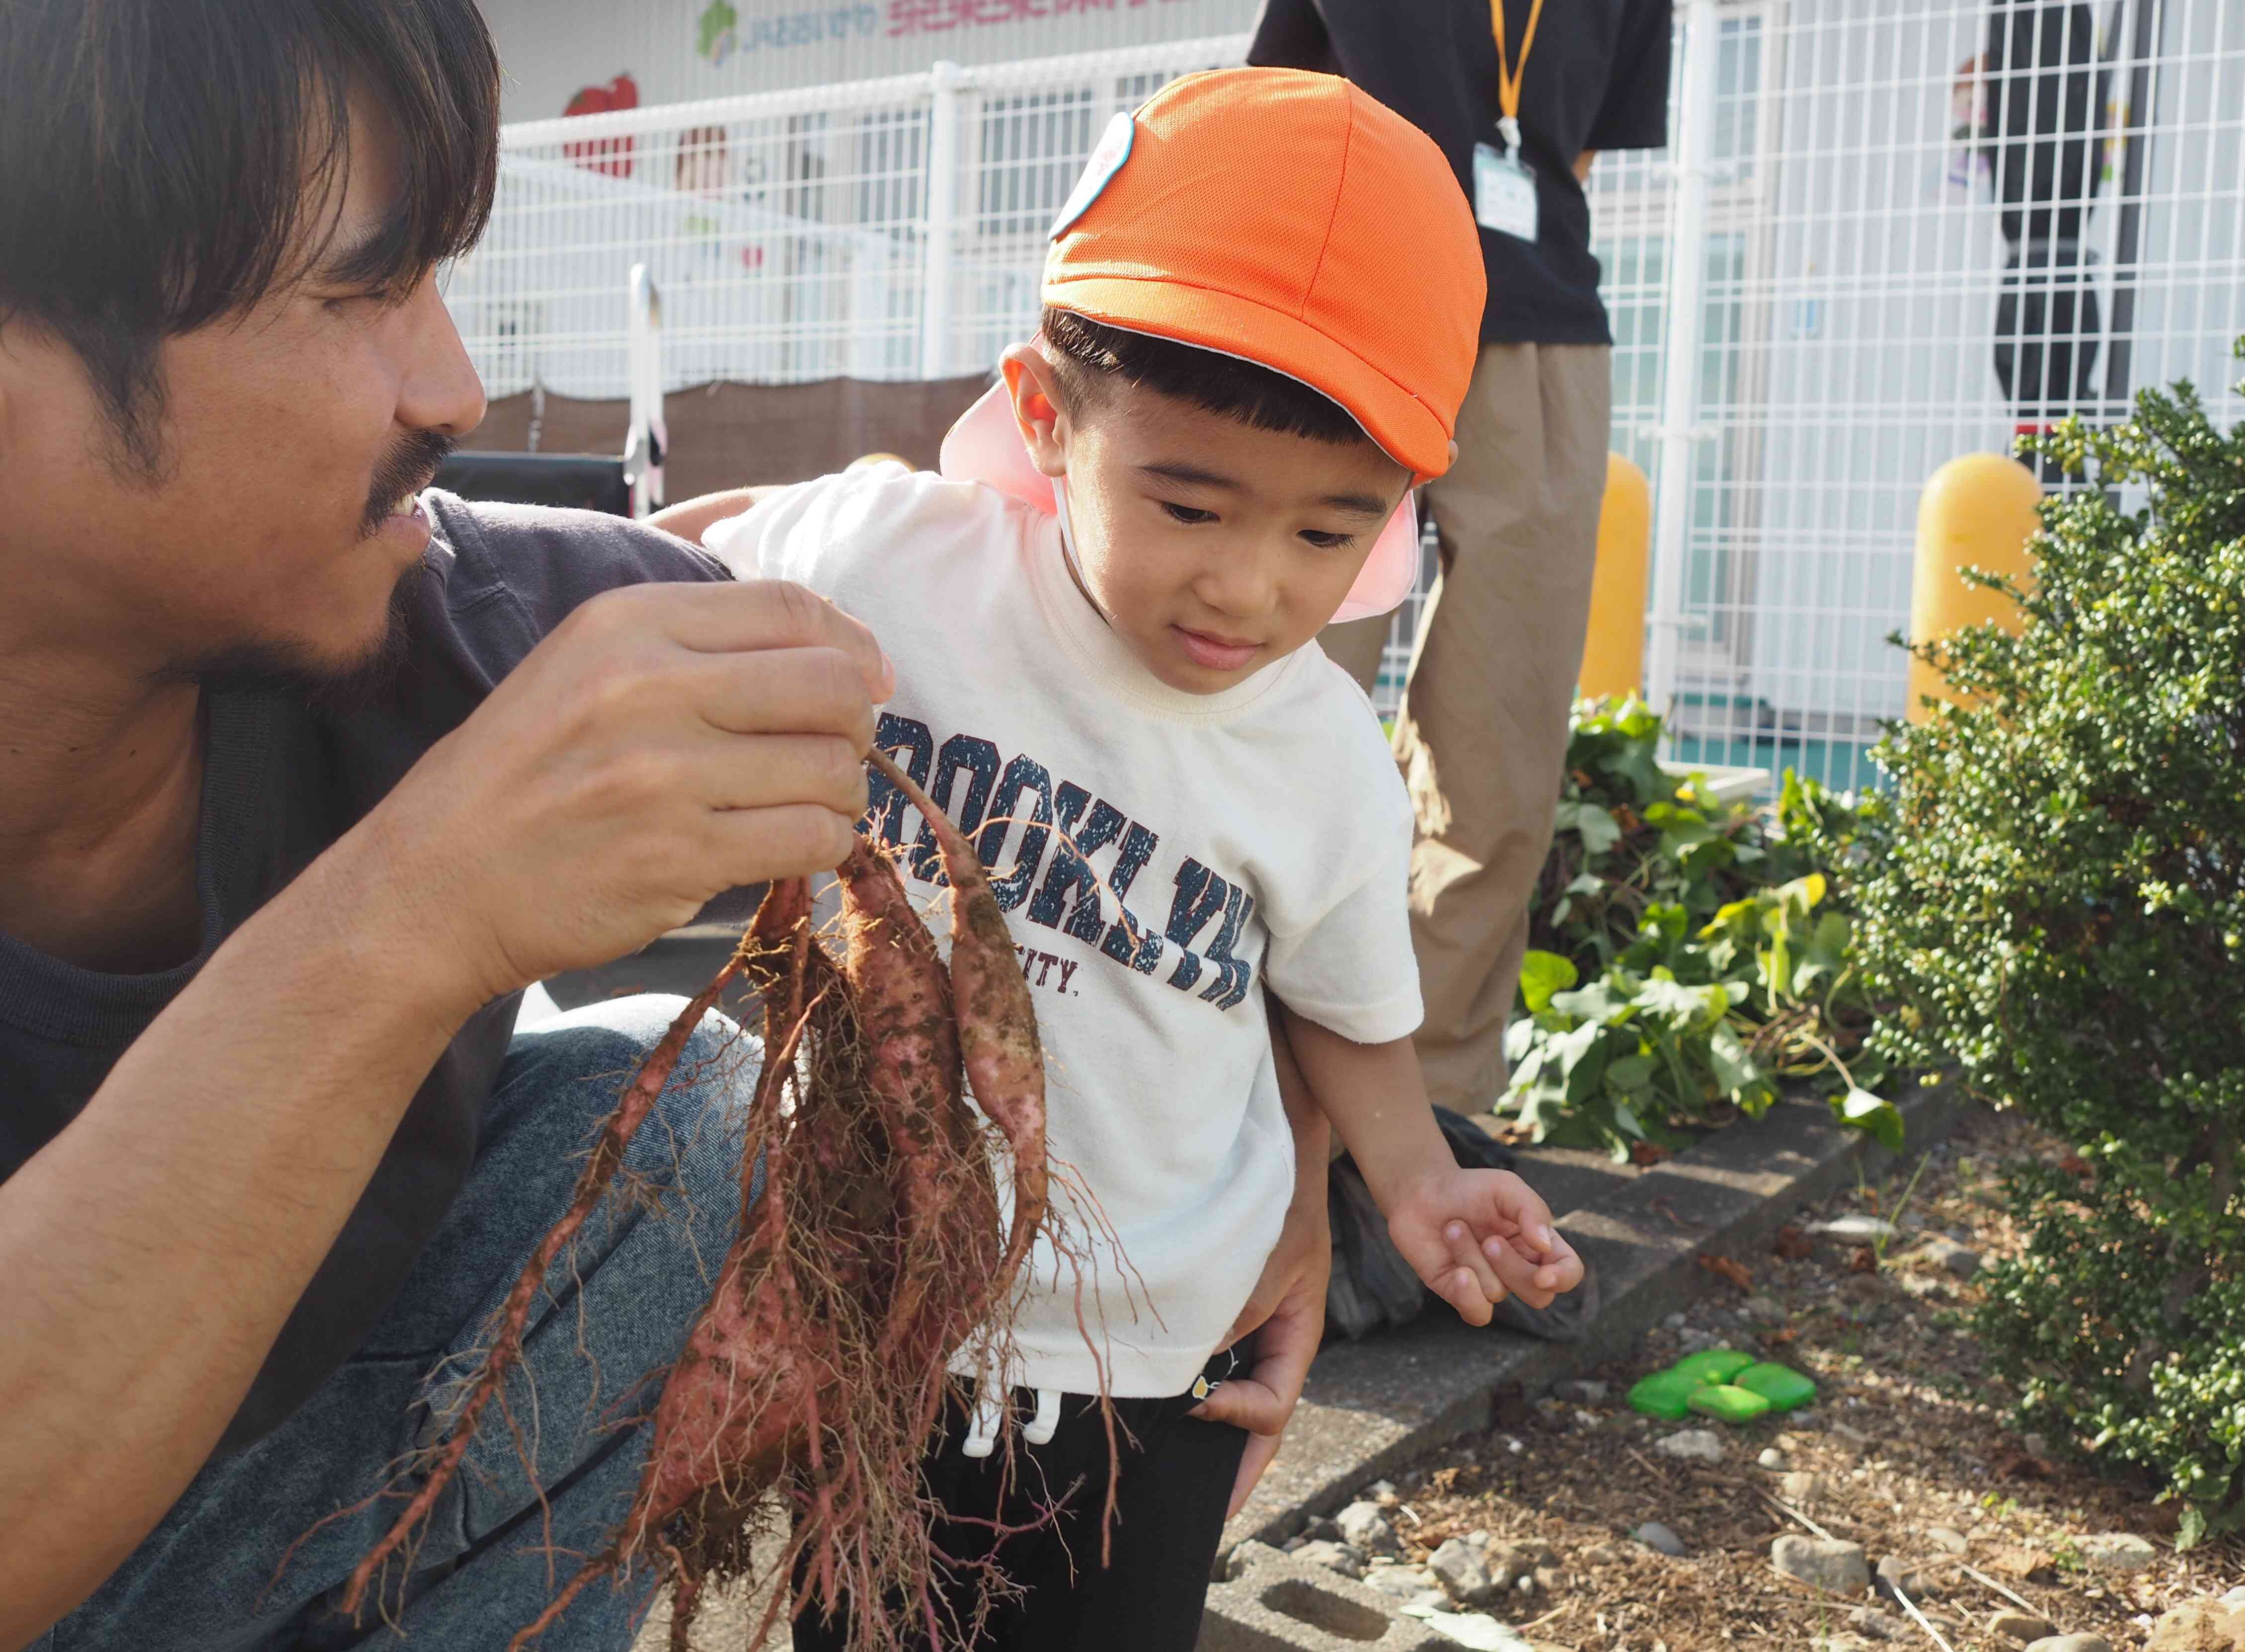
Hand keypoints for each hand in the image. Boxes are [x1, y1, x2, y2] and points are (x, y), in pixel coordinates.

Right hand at [345, 578, 892, 1020]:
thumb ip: (696, 644)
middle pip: (829, 685)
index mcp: (627, 623)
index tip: (866, 677)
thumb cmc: (524, 773)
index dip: (852, 642)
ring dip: (841, 793)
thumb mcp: (586, 666)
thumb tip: (840, 650)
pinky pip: (811, 839)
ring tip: (807, 804)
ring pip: (831, 769)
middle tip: (834, 750)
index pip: (789, 604)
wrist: (436, 882)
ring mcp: (664, 775)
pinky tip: (792, 845)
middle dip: (854, 722)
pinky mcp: (680, 856)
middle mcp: (648, 687)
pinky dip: (824, 845)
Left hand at [1192, 1156, 1331, 1518]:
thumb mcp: (1269, 1257)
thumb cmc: (1280, 1202)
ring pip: (1237, 1400)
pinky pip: (1214, 1366)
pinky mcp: (1227, 1315)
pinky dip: (1191, 1390)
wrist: (1277, 1158)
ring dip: (1213, 1438)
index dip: (1236, 1419)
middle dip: (1238, 1472)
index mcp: (1296, 1338)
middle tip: (1208, 1517)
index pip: (1273, 1407)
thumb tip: (1199, 1363)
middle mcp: (1275, 1344)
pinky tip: (1160, 1404)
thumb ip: (1238, 1307)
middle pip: (1261, 1424)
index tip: (1195, 1403)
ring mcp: (1253, 1333)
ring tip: (1175, 1476)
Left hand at [1385, 1168, 1583, 1326]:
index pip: (1569, 1272)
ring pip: (1497, 1292)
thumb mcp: (1506, 1188)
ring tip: (1453, 1228)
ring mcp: (1490, 1283)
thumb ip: (1532, 1211)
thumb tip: (1545, 1246)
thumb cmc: (1469, 1189)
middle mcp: (1519, 1268)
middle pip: (1538, 1294)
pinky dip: (1467, 1294)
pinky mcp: (1461, 1294)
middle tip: (1489, 1240)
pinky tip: (1456, 1271)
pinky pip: (1477, 1313)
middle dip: (1512, 1268)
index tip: (1544, 1274)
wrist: (1421, 1192)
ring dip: (1472, 1256)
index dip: (1563, 1278)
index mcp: (1539, 1244)